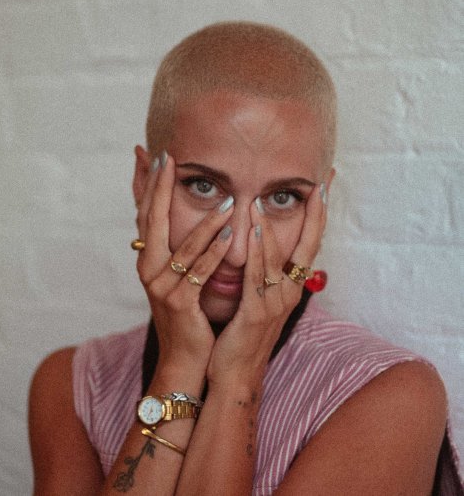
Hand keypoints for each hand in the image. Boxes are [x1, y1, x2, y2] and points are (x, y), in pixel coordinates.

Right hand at [136, 152, 234, 369]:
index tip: (157, 156)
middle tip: (167, 156)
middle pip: (153, 220)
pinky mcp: (179, 301)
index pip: (146, 213)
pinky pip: (199, 271)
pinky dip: (213, 251)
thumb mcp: (176, 275)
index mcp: (148, 259)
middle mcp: (148, 268)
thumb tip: (184, 217)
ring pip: (183, 244)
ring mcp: (161, 285)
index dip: (150, 184)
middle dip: (160, 187)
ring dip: (203, 219)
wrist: (184, 355)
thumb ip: (179, 246)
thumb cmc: (185, 311)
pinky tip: (228, 233)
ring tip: (223, 197)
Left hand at [206, 183, 326, 386]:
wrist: (236, 374)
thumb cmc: (245, 335)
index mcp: (290, 288)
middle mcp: (289, 292)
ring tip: (266, 197)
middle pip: (308, 246)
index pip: (309, 244)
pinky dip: (258, 251)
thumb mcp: (259, 300)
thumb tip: (262, 247)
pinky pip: (257, 276)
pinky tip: (255, 228)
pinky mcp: (256, 314)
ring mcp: (275, 303)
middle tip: (320, 183)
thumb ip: (263, 274)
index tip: (322, 187)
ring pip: (279, 257)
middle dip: (315, 214)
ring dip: (273, 225)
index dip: (318, 216)